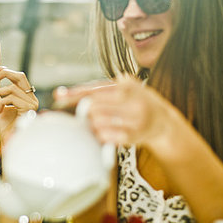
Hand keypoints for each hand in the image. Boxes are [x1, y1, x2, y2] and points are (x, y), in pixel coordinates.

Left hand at [0, 65, 38, 140]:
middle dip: (4, 73)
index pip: (18, 78)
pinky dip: (1, 103)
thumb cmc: (6, 128)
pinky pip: (12, 98)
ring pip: (12, 88)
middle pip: (20, 76)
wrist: (9, 142)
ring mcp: (32, 103)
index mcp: (26, 97)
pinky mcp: (29, 108)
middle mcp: (32, 98)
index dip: (6, 71)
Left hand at [56, 76, 181, 147]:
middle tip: (84, 114)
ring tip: (97, 123)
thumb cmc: (136, 102)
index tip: (59, 96)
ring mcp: (136, 119)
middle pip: (95, 106)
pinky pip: (107, 136)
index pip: (97, 89)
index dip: (76, 93)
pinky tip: (103, 133)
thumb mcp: (125, 88)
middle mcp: (134, 101)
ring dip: (92, 124)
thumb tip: (64, 94)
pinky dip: (100, 135)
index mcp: (128, 86)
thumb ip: (99, 89)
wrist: (163, 121)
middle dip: (85, 111)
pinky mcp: (134, 136)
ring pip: (99, 122)